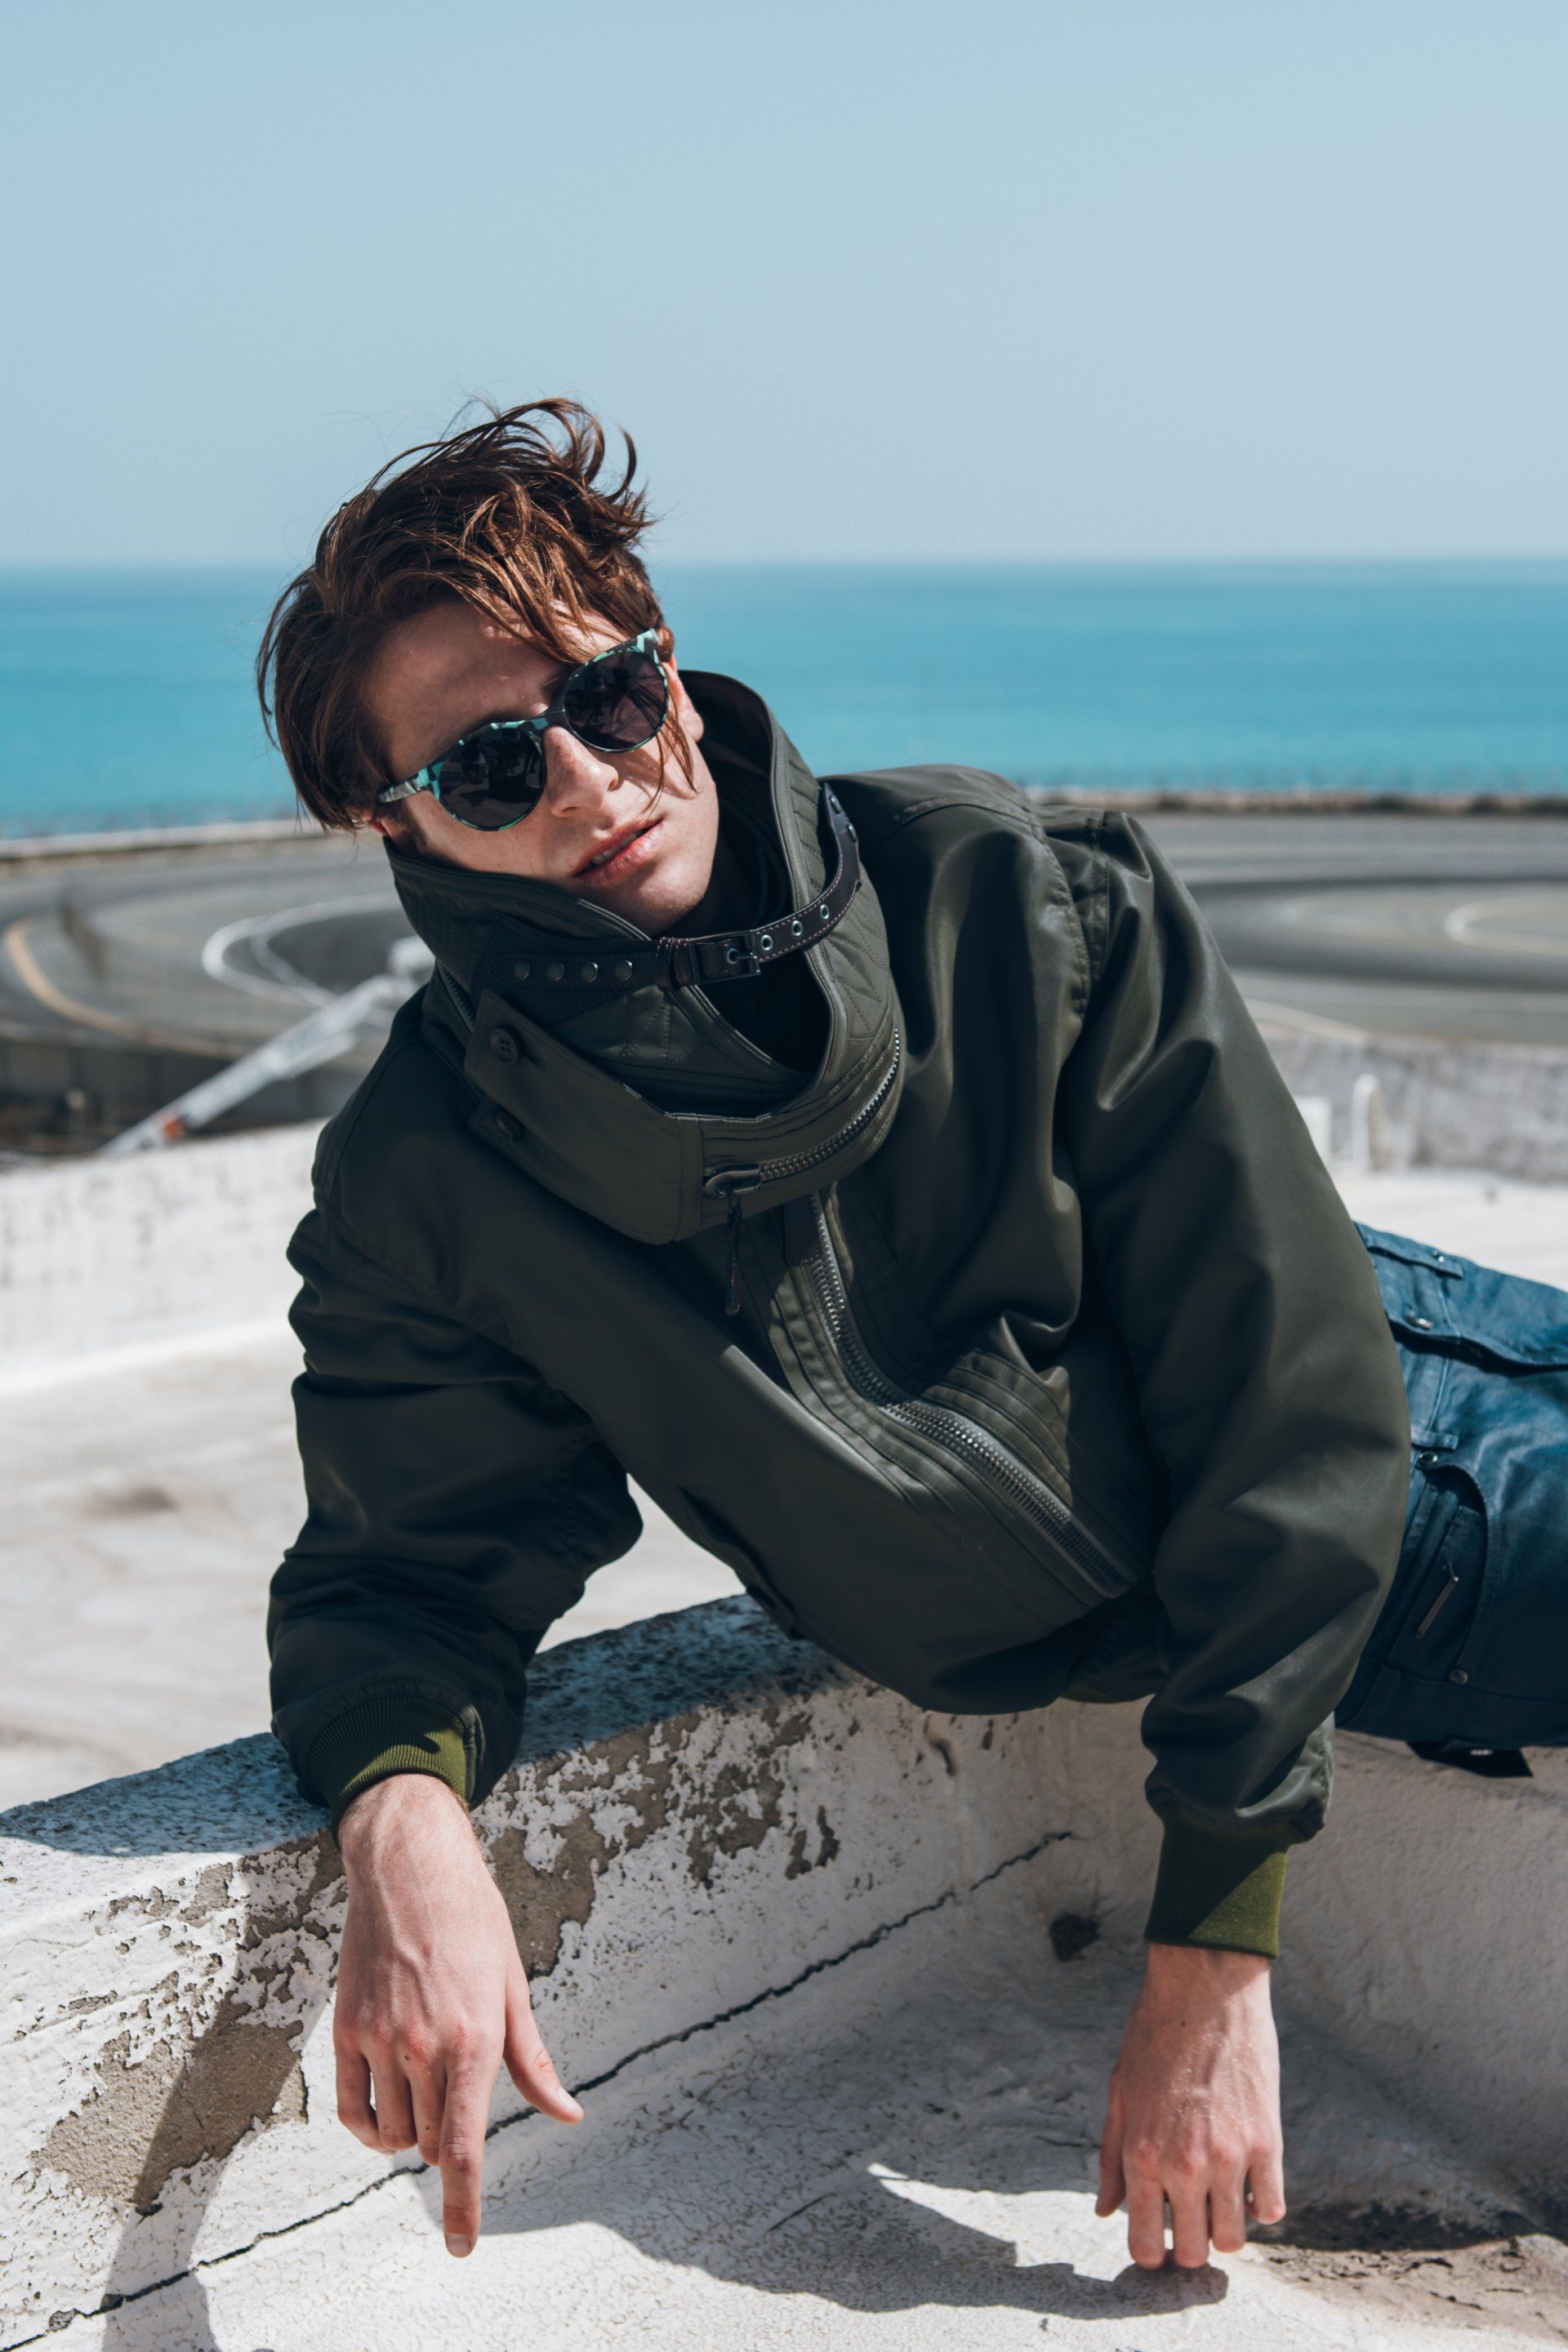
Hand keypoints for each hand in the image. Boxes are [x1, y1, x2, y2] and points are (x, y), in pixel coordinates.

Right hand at [334, 1772, 581, 2255]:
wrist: (411, 1869)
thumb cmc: (474, 1924)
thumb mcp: (514, 1989)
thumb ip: (533, 2063)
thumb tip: (568, 2114)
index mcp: (473, 2042)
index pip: (465, 2150)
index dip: (465, 2207)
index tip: (463, 2248)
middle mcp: (423, 2049)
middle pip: (434, 2144)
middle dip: (451, 2145)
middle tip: (461, 2102)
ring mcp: (379, 2041)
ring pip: (395, 2132)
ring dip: (414, 2132)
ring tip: (430, 2091)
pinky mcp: (346, 2030)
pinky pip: (350, 2108)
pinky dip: (370, 2126)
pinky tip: (386, 2115)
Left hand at [1096, 1941, 1284, 2268]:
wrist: (1204, 1988)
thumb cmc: (1153, 2036)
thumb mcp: (1119, 2094)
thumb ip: (1112, 2159)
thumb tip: (1105, 2211)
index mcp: (1142, 2156)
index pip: (1145, 2245)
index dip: (1150, 2253)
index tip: (1156, 2242)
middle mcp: (1185, 2166)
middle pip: (1194, 2251)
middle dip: (1188, 2243)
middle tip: (1188, 2217)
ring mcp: (1230, 2158)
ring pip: (1233, 2238)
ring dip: (1224, 2228)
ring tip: (1217, 2199)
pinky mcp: (1267, 2142)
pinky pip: (1271, 2207)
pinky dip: (1259, 2205)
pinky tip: (1246, 2182)